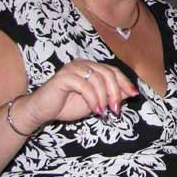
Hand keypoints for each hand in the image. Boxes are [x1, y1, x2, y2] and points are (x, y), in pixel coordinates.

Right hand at [20, 60, 137, 130]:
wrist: (42, 112)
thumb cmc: (67, 106)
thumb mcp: (96, 101)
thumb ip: (111, 94)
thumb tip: (131, 92)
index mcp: (90, 67)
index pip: (112, 70)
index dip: (124, 82)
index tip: (134, 94)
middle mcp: (82, 64)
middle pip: (108, 73)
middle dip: (115, 92)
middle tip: (116, 109)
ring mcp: (72, 68)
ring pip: (98, 80)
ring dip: (104, 98)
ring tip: (104, 112)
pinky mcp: (63, 77)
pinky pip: (85, 86)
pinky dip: (94, 100)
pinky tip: (95, 111)